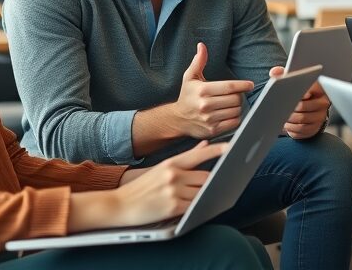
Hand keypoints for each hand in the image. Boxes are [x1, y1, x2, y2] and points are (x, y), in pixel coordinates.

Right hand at [70, 141, 226, 231]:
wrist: (119, 205)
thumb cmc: (142, 188)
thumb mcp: (162, 167)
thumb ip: (186, 158)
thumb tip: (205, 144)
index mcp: (171, 163)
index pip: (199, 154)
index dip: (218, 150)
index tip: (232, 147)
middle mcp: (173, 175)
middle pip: (206, 176)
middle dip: (211, 182)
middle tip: (215, 185)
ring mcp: (173, 191)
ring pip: (203, 192)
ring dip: (204, 196)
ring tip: (198, 198)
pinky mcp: (173, 207)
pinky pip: (195, 206)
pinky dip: (197, 207)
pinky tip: (194, 207)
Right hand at [173, 43, 253, 138]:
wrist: (178, 119)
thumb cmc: (187, 95)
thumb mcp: (190, 77)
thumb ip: (198, 61)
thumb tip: (202, 45)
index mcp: (202, 90)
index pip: (230, 86)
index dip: (243, 85)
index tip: (250, 85)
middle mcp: (205, 105)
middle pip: (235, 99)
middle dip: (239, 95)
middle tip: (237, 94)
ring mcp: (209, 119)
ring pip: (236, 111)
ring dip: (238, 106)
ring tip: (232, 103)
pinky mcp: (213, 130)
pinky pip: (234, 123)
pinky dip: (236, 117)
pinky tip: (230, 113)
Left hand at [266, 67, 330, 138]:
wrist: (308, 107)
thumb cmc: (298, 91)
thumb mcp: (292, 80)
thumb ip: (283, 74)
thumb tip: (274, 72)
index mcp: (319, 88)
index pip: (312, 89)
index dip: (301, 92)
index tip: (292, 94)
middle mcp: (323, 103)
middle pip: (303, 107)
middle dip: (289, 108)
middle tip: (280, 107)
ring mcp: (320, 116)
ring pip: (302, 120)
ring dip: (288, 119)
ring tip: (281, 116)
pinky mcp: (315, 128)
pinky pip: (302, 130)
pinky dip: (291, 128)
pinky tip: (285, 124)